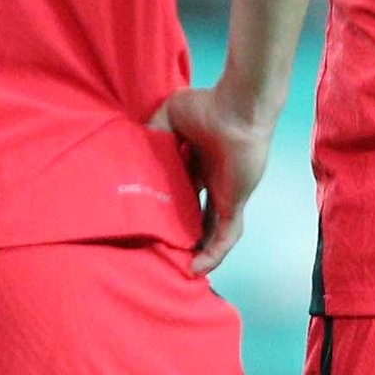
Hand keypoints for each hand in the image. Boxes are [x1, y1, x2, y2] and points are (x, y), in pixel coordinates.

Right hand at [150, 87, 275, 275]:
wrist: (238, 108)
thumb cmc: (208, 106)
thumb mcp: (169, 115)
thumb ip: (153, 133)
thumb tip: (136, 149)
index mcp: (198, 162)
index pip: (182, 192)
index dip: (167, 206)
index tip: (148, 219)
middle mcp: (212, 181)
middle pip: (195, 214)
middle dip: (181, 232)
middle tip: (160, 247)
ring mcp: (226, 194)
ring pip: (211, 231)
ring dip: (198, 249)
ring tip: (178, 268)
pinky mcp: (235, 203)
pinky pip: (226, 236)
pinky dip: (214, 253)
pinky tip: (198, 268)